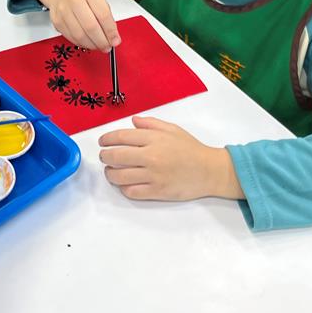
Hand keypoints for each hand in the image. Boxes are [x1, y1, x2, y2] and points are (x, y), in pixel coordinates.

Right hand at [32, 0, 119, 52]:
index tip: (115, 40)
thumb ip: (107, 18)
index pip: (103, 15)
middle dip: (101, 41)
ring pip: (79, 35)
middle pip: (90, 26)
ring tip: (98, 46)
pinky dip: (82, 43)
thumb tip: (113, 38)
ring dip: (92, 44)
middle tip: (107, 47)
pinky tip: (88, 42)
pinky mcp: (57, 21)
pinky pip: (71, 37)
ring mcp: (63, 11)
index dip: (111, 31)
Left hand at [98, 116, 242, 200]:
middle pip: (115, 156)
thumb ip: (151, 124)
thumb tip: (133, 121)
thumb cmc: (191, 149)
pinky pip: (132, 191)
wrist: (209, 171)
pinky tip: (125, 183)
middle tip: (104, 157)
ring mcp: (153, 175)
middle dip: (105, 157)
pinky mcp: (157, 191)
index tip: (102, 142)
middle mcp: (151, 156)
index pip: (121, 137)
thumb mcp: (172, 129)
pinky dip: (124, 188)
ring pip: (120, 176)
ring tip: (111, 171)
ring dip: (110, 174)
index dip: (107, 139)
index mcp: (154, 139)